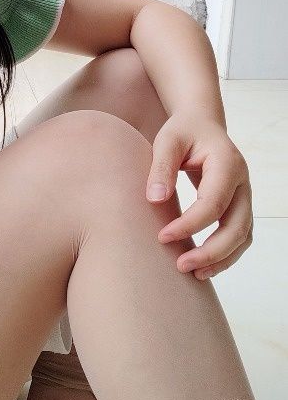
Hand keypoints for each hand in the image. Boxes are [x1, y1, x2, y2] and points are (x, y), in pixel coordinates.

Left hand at [145, 115, 253, 279]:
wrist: (202, 126)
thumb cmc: (183, 132)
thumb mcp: (167, 141)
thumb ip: (161, 167)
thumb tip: (155, 199)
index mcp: (227, 163)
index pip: (213, 203)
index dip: (190, 225)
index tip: (162, 236)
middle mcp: (242, 182)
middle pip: (237, 226)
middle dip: (211, 251)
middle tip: (180, 265)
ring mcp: (244, 196)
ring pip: (243, 236)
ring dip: (221, 259)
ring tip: (193, 274)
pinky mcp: (239, 206)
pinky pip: (239, 237)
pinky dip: (225, 255)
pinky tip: (203, 267)